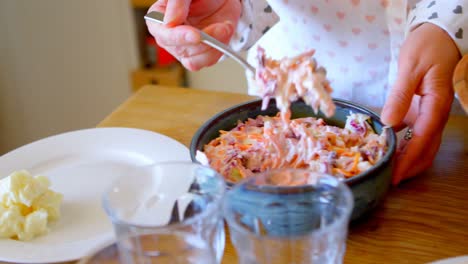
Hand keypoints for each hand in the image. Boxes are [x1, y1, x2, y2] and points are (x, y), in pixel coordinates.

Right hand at [146, 0, 240, 70]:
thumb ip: (177, 3)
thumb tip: (169, 23)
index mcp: (158, 20)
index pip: (163, 35)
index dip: (179, 38)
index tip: (196, 36)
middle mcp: (169, 37)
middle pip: (181, 51)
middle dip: (204, 42)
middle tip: (221, 28)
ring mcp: (184, 49)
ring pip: (195, 61)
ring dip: (214, 47)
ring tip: (225, 27)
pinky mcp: (199, 55)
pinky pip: (208, 61)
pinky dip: (220, 49)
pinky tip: (224, 32)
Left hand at [381, 23, 459, 184]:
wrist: (440, 36)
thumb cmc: (426, 48)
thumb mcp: (410, 68)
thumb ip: (400, 96)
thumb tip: (389, 123)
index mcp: (436, 105)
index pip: (422, 140)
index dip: (408, 160)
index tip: (394, 175)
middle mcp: (437, 114)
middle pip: (427, 149)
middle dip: (410, 168)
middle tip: (390, 180)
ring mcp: (432, 114)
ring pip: (424, 145)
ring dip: (410, 160)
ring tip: (390, 171)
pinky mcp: (424, 111)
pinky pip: (418, 134)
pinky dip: (407, 146)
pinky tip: (392, 151)